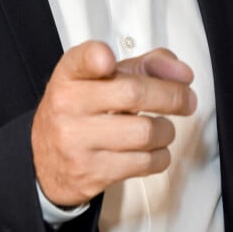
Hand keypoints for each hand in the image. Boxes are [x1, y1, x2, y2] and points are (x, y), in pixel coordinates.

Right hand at [31, 40, 195, 206]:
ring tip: (162, 128)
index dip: (95, 58)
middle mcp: (69, 104)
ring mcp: (78, 140)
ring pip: (145, 132)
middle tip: (186, 99)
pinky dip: (160, 155)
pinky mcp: (91, 172)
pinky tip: (153, 149)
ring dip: (166, 130)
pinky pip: (144, 163)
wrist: (46, 159)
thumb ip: (144, 66)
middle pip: (133, 94)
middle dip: (172, 96)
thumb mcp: (102, 79)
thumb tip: (181, 73)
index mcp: (70, 74)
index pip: (81, 60)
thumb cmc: (81, 111)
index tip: (108, 60)